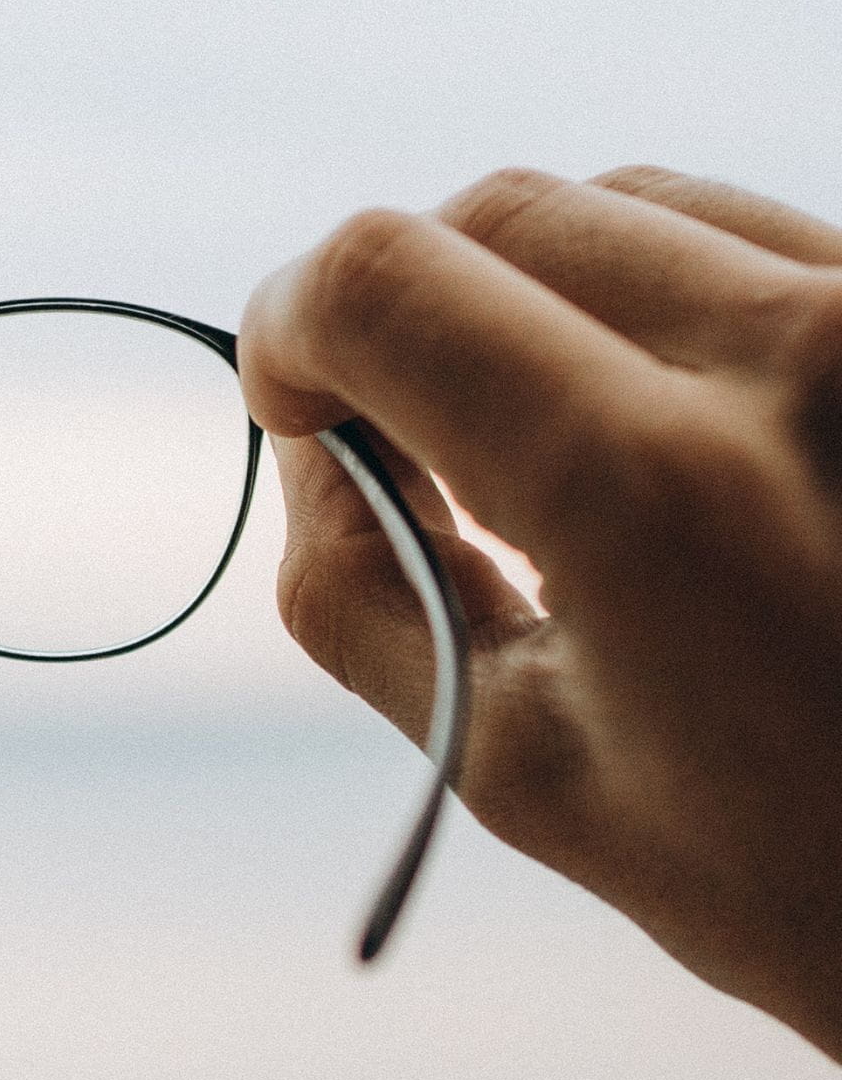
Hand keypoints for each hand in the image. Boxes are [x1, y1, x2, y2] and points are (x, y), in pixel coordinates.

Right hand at [243, 166, 841, 1058]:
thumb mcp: (521, 767)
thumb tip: (312, 437)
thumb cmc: (804, 874)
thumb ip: (356, 585)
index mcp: (654, 489)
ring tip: (570, 450)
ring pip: (620, 205)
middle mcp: (799, 354)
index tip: (293, 401)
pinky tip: (689, 432)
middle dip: (408, 314)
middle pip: (493, 216)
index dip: (289, 323)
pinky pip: (749, 237)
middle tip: (420, 447)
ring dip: (540, 299)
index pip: (382, 279)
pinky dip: (663, 307)